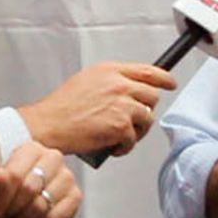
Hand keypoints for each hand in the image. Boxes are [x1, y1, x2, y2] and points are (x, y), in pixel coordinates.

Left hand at [0, 141, 81, 217]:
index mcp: (31, 149)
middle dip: (13, 209)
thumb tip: (1, 177)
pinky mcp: (75, 195)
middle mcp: (53, 158)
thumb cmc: (7, 188)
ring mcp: (67, 176)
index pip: (15, 175)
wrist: (21, 198)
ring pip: (42, 205)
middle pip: (29, 189)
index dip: (3, 197)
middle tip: (5, 217)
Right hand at [18, 62, 176, 154]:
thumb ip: (110, 82)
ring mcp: (121, 104)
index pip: (147, 70)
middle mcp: (118, 84)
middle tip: (133, 121)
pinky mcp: (121, 125)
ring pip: (146, 119)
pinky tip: (112, 146)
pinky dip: (124, 146)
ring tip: (120, 136)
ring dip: (136, 130)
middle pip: (151, 96)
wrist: (47, 124)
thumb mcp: (86, 81)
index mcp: (110, 71)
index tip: (170, 83)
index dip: (163, 77)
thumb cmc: (61, 108)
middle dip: (145, 110)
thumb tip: (126, 92)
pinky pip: (134, 139)